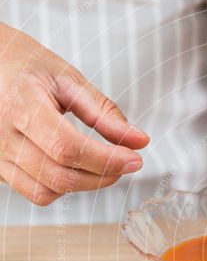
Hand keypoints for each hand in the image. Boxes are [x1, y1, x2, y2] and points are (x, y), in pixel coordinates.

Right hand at [0, 22, 148, 205]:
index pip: (67, 147)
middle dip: (102, 176)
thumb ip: (103, 112)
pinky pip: (35, 192)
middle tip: (125, 163)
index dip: (106, 160)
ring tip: (100, 164)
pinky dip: (61, 187)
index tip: (134, 159)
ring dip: (83, 185)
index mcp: (21, 104)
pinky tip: (72, 167)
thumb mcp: (68, 79)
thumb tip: (140, 141)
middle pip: (60, 175)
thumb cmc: (28, 67)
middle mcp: (2, 134)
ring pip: (47, 191)